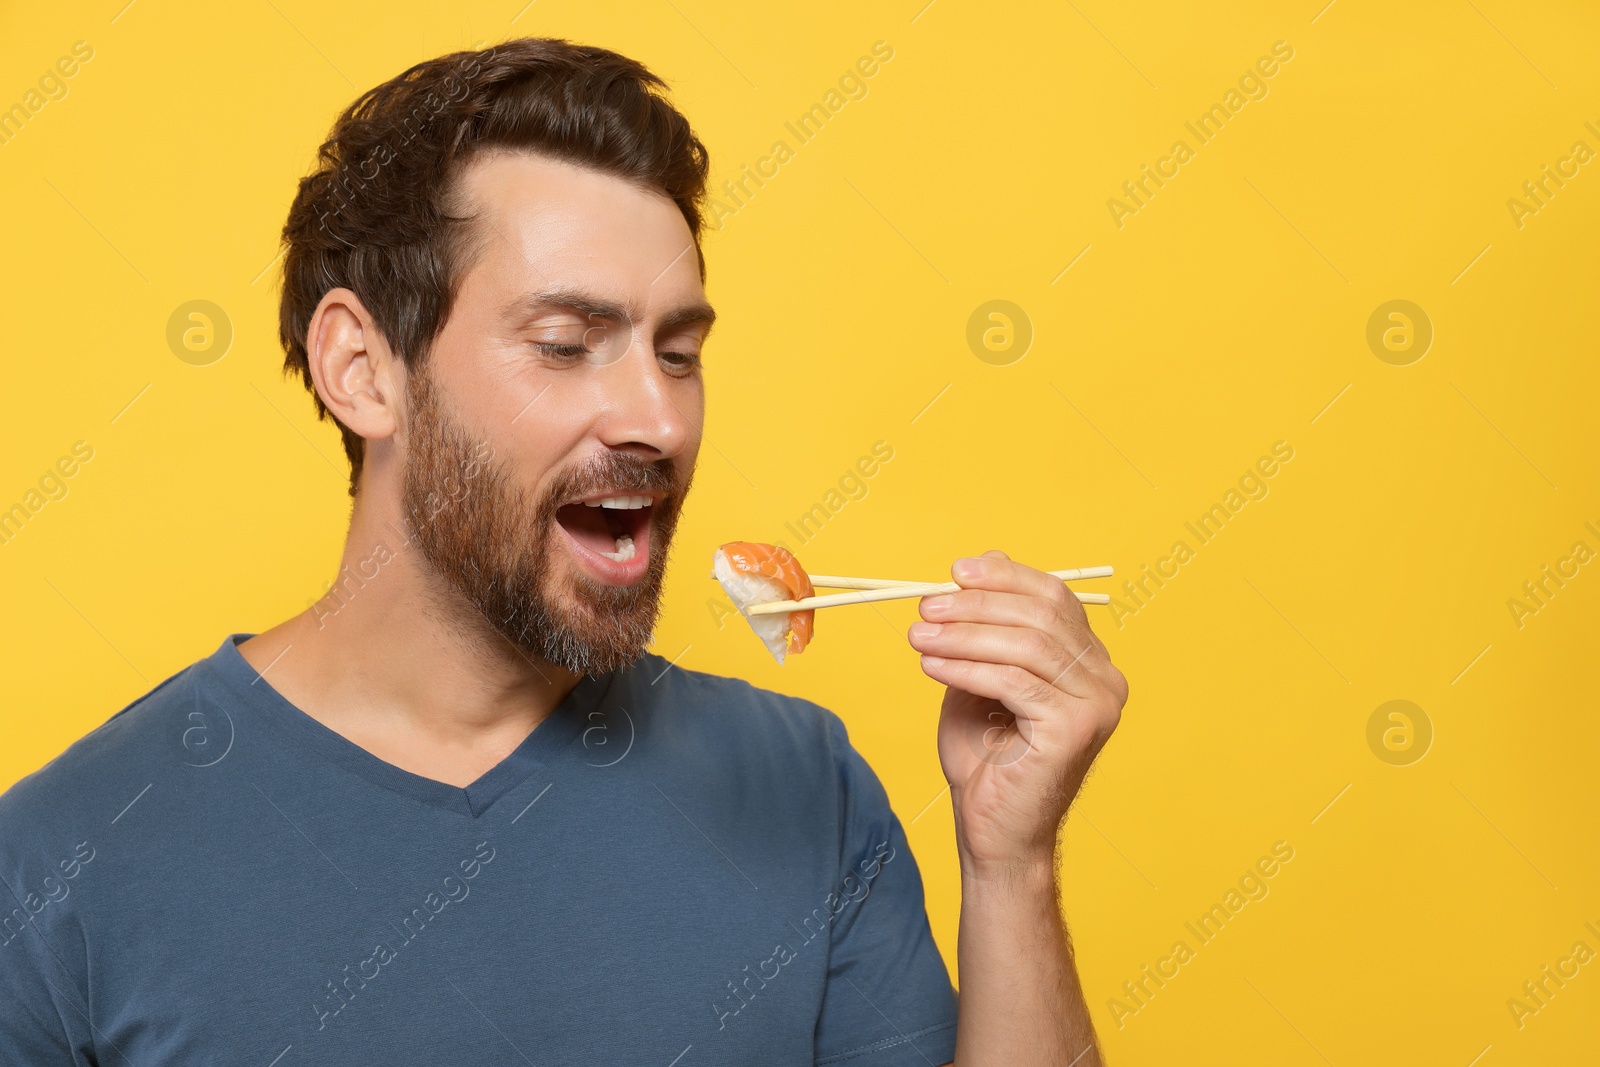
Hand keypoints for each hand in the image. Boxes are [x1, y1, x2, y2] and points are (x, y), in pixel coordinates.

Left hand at [907, 550, 1127, 876]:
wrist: (995, 833)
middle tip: (926, 605)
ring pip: (1025, 645)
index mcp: (1092, 662)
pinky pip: (1013, 681)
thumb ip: (985, 628)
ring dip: (963, 633)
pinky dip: (966, 666)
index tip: (956, 570)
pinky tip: (930, 664)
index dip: (1006, 577)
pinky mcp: (1075, 728)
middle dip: (976, 604)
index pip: (1055, 598)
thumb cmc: (987, 761)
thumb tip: (977, 562)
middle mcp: (1106, 679)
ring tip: (918, 634)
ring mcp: (1097, 704)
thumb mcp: (980, 677)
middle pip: (1041, 615)